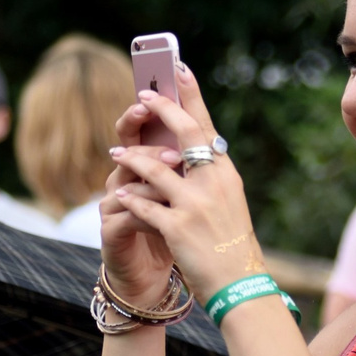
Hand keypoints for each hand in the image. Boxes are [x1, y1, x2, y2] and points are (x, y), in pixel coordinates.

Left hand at [107, 68, 266, 302]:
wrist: (240, 286)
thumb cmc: (232, 246)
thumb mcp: (229, 205)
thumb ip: (211, 178)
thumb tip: (193, 153)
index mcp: (226, 175)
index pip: (207, 126)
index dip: (191, 96)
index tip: (178, 69)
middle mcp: (214, 183)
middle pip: (185, 133)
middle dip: (162, 109)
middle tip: (142, 95)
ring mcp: (196, 204)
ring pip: (156, 167)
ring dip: (132, 156)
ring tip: (115, 152)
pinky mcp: (178, 228)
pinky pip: (144, 204)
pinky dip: (131, 196)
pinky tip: (120, 194)